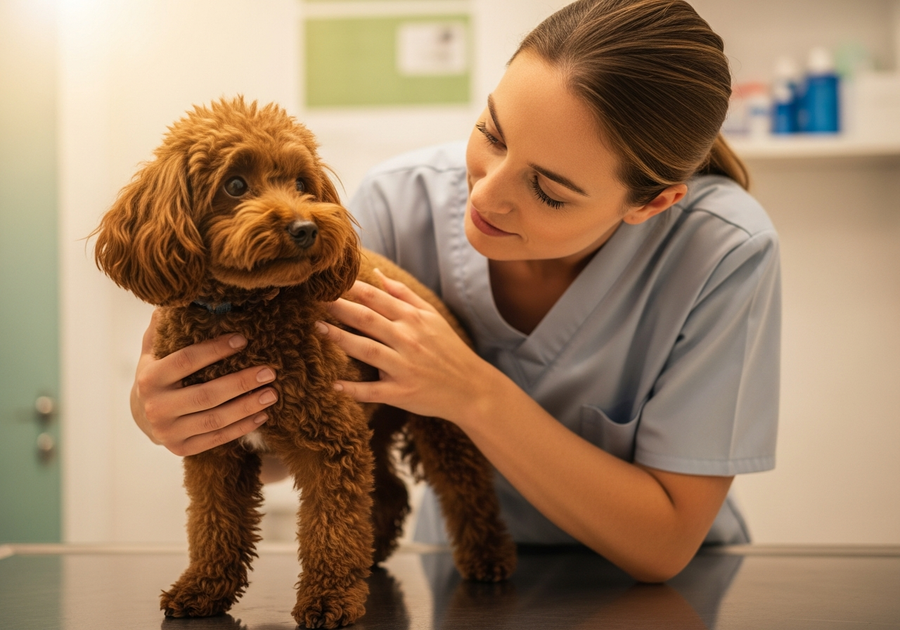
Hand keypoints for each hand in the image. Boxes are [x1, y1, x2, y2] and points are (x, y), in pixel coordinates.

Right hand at [131, 309, 278, 455]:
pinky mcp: (182, 449)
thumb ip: (165, 326)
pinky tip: (263, 415)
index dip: (215, 350)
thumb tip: (179, 297)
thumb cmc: (158, 374)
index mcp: (149, 378)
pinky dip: (243, 427)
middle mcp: (156, 407)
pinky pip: (218, 438)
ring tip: (272, 393)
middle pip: (206, 395)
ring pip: (215, 420)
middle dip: (241, 382)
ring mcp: (168, 432)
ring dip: (247, 407)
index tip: (243, 339)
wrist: (142, 416)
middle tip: (269, 371)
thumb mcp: (154, 349)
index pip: (186, 361)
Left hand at [319, 271, 491, 423]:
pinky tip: (334, 384)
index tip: (330, 281)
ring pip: (367, 350)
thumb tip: (376, 273)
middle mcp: (407, 340)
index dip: (351, 288)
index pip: (377, 298)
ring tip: (319, 329)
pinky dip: (353, 389)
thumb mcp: (432, 317)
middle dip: (340, 308)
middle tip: (316, 299)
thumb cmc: (448, 349)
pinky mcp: (402, 392)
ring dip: (341, 339)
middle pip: (367, 319)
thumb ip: (404, 295)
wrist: (471, 387)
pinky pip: (373, 391)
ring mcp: (404, 367)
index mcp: (413, 319)